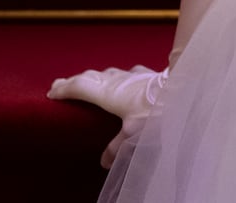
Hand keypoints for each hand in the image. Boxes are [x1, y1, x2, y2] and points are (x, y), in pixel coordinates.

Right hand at [48, 64, 166, 167]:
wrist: (184, 88)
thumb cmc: (156, 110)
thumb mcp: (134, 132)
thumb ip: (117, 146)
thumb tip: (104, 162)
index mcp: (108, 93)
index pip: (80, 87)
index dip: (64, 88)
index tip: (51, 92)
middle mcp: (117, 81)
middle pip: (90, 77)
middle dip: (74, 81)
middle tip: (60, 84)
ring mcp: (132, 75)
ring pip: (106, 73)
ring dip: (94, 77)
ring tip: (87, 80)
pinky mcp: (146, 74)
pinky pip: (125, 73)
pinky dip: (116, 76)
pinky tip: (122, 77)